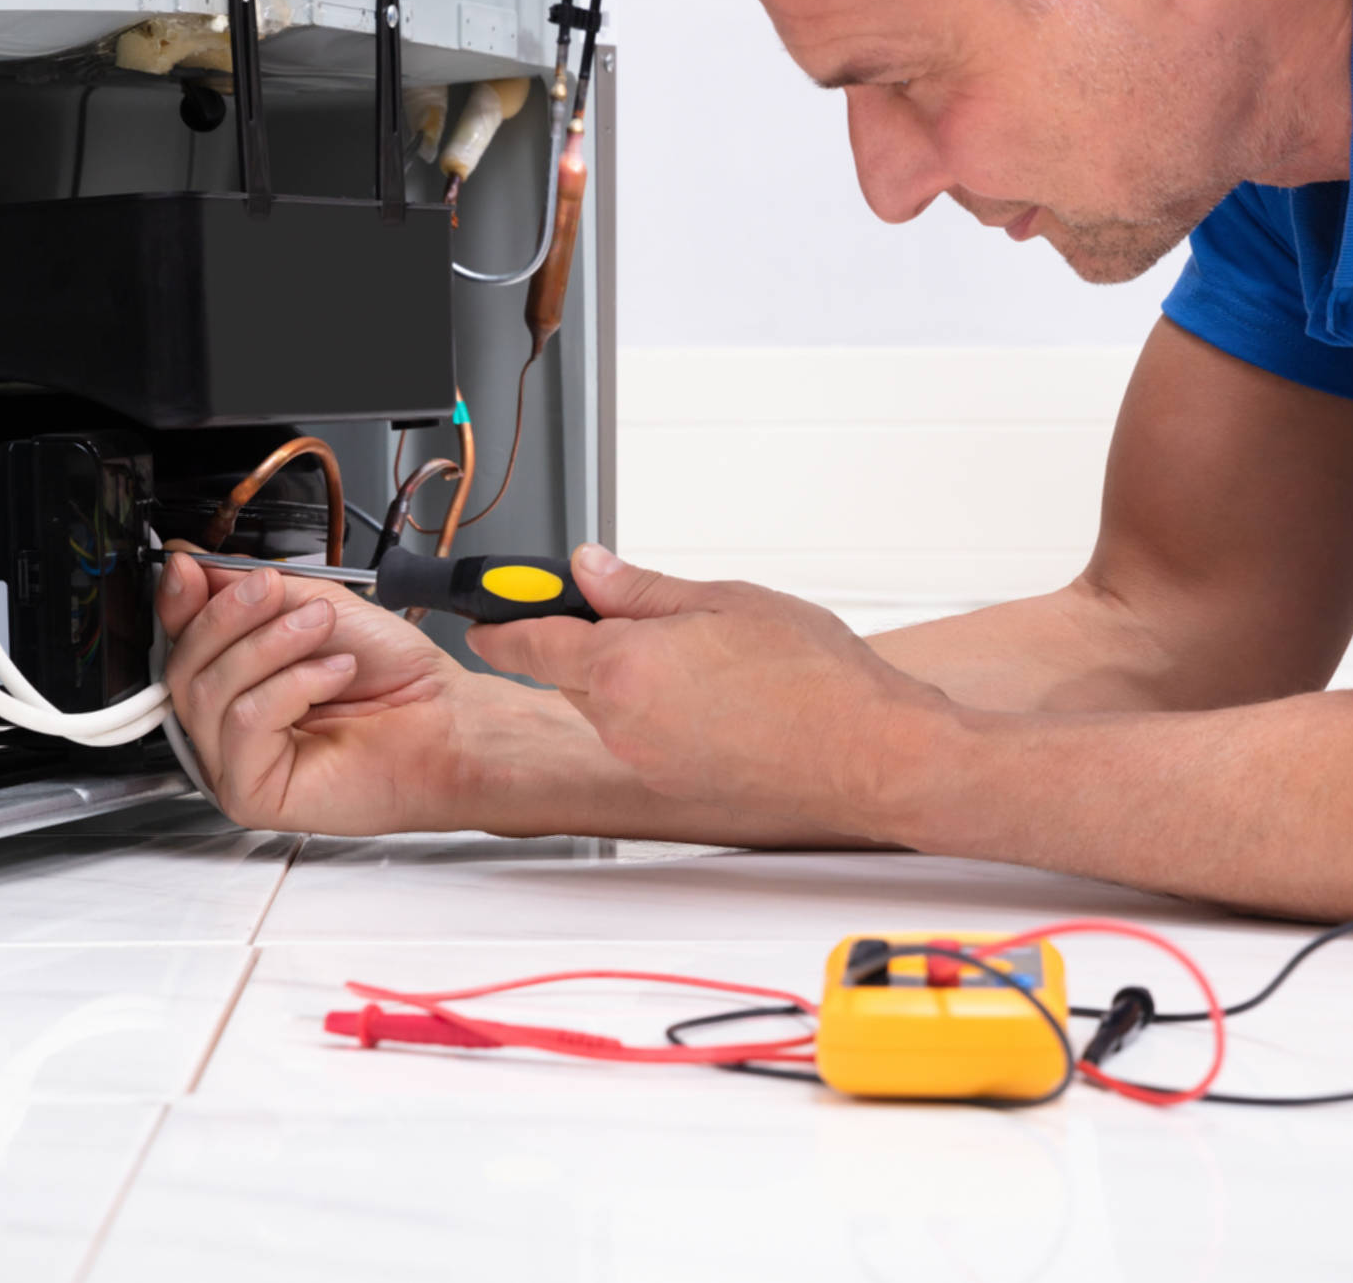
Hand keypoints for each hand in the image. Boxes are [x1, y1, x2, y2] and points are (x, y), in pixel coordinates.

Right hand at [155, 545, 487, 834]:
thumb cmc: (395, 674)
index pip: (179, 641)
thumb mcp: (315, 606)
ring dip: (270, 645)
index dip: (177, 602)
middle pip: (181, 665)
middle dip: (230, 616)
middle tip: (277, 592)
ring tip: (321, 630)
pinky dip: (291, 686)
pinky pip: (243, 723)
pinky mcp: (251, 792)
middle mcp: (227, 724)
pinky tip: (333, 675)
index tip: (189, 566)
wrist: (445, 719)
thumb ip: (248, 588)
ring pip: (206, 691)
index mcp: (237, 679)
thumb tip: (186, 564)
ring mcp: (234, 762)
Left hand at [469, 545, 957, 834]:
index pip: (524, 641)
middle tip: (652, 614)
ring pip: (610, 704)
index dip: (498, 618)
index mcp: (623, 667)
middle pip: (570, 671)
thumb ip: (644, 589)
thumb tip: (591, 569)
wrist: (870, 753)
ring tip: (710, 658)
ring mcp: (646, 759)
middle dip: (594, 640)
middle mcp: (622, 722)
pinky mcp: (673, 784)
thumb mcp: (727, 600)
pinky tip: (722, 697)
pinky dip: (664, 711)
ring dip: (635, 677)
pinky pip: (644, 736)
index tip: (483, 606)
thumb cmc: (816, 679)